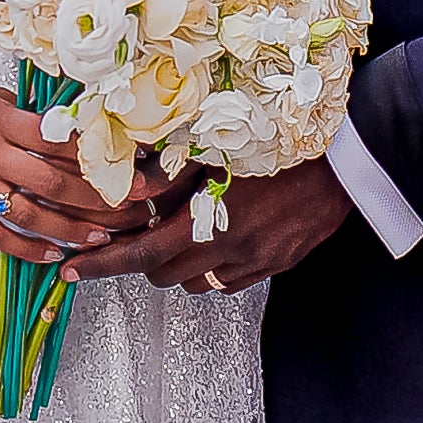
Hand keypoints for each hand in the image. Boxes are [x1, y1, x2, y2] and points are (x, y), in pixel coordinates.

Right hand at [0, 70, 157, 264]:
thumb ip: (21, 114)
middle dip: (99, 197)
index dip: (100, 155)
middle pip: (54, 182)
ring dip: (70, 229)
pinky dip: (27, 248)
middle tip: (134, 206)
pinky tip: (53, 254)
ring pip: (29, 215)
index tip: (133, 163)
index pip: (61, 141)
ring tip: (101, 236)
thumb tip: (67, 129)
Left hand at [68, 155, 354, 296]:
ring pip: (197, 283)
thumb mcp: (217, 143)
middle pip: (165, 275)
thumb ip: (168, 168)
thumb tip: (123, 183)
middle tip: (138, 231)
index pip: (141, 255)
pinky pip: (230, 281)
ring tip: (182, 231)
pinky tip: (218, 238)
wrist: (351, 155)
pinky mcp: (280, 264)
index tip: (72, 272)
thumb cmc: (283, 139)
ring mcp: (259, 262)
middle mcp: (232, 250)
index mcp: (211, 220)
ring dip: (180, 264)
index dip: (102, 266)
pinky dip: (213, 267)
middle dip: (143, 259)